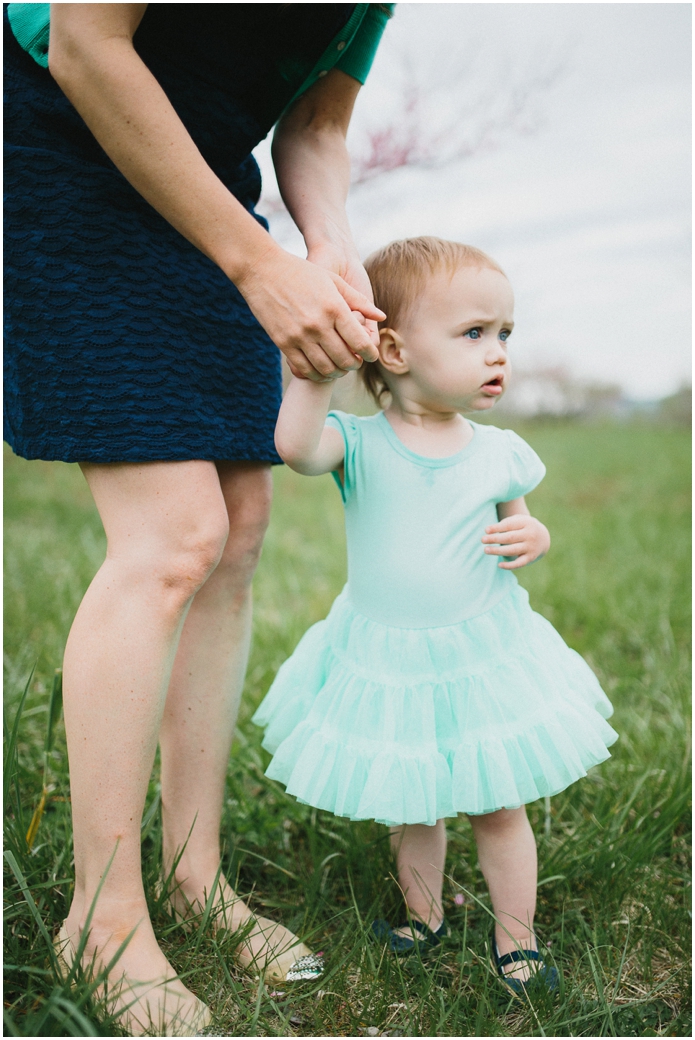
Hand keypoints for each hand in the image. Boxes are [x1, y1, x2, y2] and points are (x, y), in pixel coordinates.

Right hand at [236, 245, 382, 380]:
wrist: (262, 270)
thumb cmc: (301, 273)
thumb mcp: (333, 281)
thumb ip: (358, 301)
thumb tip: (381, 316)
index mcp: (334, 308)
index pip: (360, 342)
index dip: (370, 354)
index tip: (371, 356)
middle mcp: (318, 325)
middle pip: (345, 359)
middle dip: (355, 365)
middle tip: (356, 362)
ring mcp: (299, 336)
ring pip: (326, 368)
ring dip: (337, 372)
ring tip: (340, 367)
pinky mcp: (283, 343)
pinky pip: (304, 368)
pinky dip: (316, 374)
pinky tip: (321, 369)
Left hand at [482, 514, 549, 568]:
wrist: (543, 538)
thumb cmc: (523, 527)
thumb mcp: (518, 520)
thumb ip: (506, 524)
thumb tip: (488, 532)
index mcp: (526, 523)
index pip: (509, 525)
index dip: (497, 528)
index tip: (486, 530)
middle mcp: (530, 535)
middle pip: (509, 537)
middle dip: (495, 539)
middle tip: (482, 540)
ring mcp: (531, 547)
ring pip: (512, 550)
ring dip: (498, 551)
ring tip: (486, 550)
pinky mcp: (531, 558)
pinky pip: (519, 563)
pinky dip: (509, 566)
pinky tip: (499, 565)